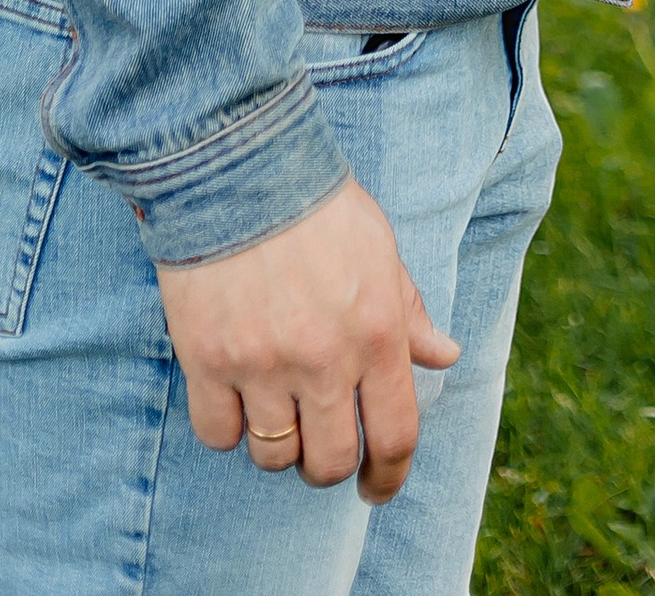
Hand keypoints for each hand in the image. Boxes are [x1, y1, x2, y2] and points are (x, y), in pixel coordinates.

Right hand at [158, 180, 461, 505]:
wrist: (239, 168)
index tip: (378, 487)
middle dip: (329, 464)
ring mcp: (264, 364)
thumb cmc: (317, 204)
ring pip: (275, 456)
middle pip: (330, 461)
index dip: (390, 475)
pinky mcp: (209, 362)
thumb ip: (409, 311)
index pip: (395, 434)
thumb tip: (445, 355)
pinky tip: (234, 395)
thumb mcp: (380, 249)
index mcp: (377, 332)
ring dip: (278, 445)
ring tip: (276, 408)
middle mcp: (324, 359)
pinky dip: (228, 428)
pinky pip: (219, 435)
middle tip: (321, 446)